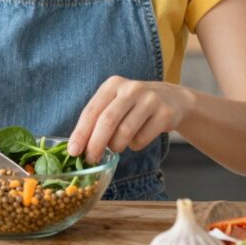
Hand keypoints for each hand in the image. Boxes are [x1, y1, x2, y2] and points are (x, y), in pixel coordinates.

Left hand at [67, 76, 191, 163]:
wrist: (172, 99)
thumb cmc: (134, 105)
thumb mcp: (115, 103)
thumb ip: (98, 119)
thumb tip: (78, 146)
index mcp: (113, 85)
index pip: (91, 111)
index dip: (81, 132)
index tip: (73, 151)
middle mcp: (131, 89)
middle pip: (107, 121)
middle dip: (95, 144)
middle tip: (90, 159)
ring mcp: (150, 100)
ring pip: (125, 132)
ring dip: (116, 146)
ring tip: (116, 147)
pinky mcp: (164, 113)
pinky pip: (142, 139)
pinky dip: (135, 145)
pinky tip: (136, 139)